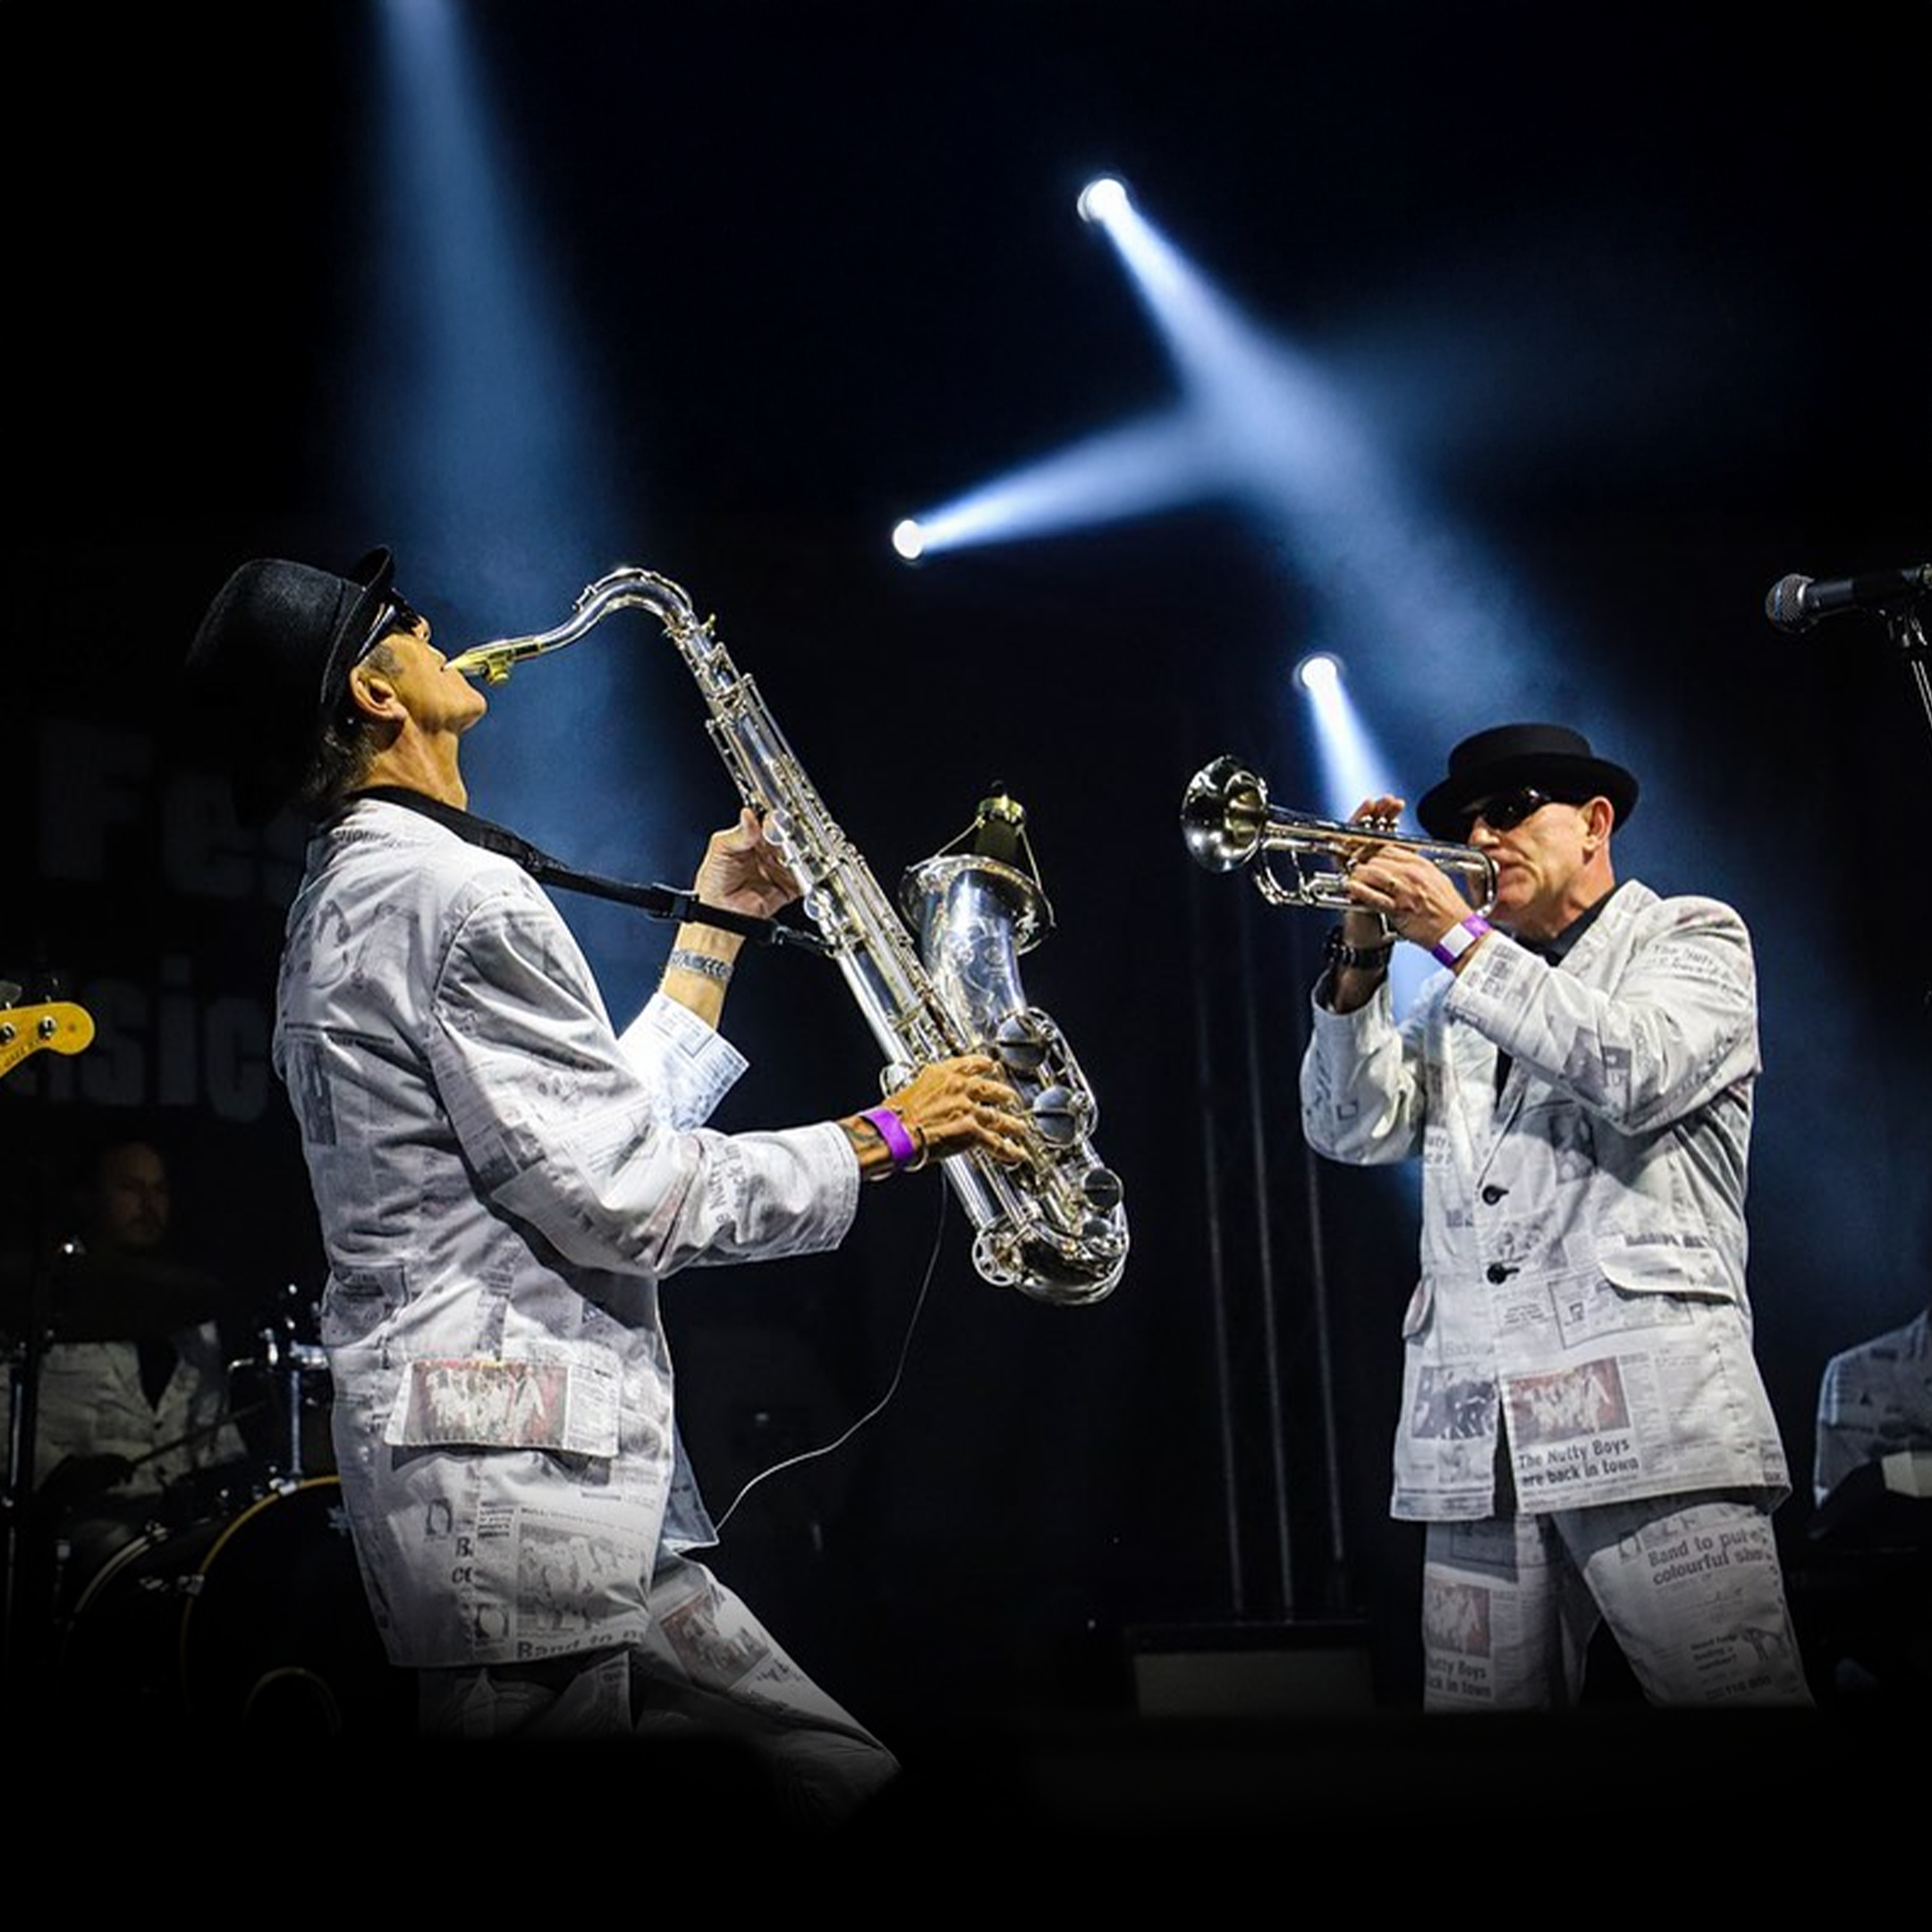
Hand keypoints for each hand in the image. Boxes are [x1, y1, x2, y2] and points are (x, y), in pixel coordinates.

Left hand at [692, 809, 800, 919]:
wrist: (718, 914)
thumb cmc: (713, 882)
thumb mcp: (720, 849)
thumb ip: (739, 833)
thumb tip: (748, 815)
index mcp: (752, 838)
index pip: (770, 823)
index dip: (776, 820)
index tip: (779, 821)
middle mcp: (768, 852)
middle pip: (788, 839)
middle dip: (791, 837)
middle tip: (788, 838)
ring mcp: (778, 869)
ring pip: (798, 857)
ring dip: (800, 855)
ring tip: (794, 856)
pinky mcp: (788, 888)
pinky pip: (803, 881)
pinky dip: (808, 877)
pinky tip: (802, 873)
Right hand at [879, 1055, 1031, 1168]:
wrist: (893, 1133)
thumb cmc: (893, 1118)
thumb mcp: (911, 1091)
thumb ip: (929, 1093)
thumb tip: (930, 1102)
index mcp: (942, 1074)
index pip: (972, 1063)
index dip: (985, 1066)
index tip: (991, 1067)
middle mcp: (959, 1087)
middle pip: (992, 1089)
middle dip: (1004, 1096)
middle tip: (1011, 1098)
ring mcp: (968, 1108)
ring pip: (999, 1117)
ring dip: (1012, 1125)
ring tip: (1021, 1129)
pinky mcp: (972, 1130)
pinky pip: (996, 1142)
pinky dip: (1009, 1150)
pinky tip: (1017, 1154)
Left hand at [1341, 795, 1475, 949]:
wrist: (1457, 932)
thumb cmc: (1449, 911)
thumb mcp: (1438, 880)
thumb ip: (1419, 870)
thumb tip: (1404, 864)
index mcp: (1423, 865)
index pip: (1389, 849)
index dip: (1373, 852)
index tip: (1366, 857)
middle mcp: (1413, 875)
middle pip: (1378, 859)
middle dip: (1363, 864)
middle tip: (1356, 870)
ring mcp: (1405, 891)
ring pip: (1373, 874)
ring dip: (1358, 876)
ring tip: (1352, 880)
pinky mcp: (1399, 909)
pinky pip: (1374, 897)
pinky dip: (1360, 891)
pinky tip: (1351, 888)